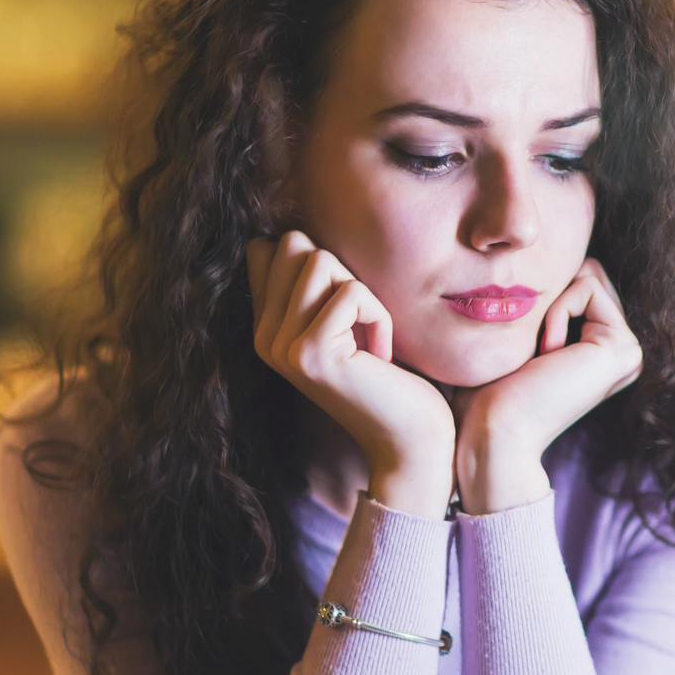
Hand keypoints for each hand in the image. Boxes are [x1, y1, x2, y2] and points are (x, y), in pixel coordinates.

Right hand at [247, 232, 454, 516]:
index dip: (316, 261)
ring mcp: (282, 346)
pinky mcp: (310, 352)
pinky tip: (380, 355)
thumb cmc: (391, 377)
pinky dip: (379, 316)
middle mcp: (264, 337)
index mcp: (266, 328)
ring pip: (319, 260)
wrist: (410, 440)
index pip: (266, 248)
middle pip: (293, 244)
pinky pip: (351, 292)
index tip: (343, 310)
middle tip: (357, 323)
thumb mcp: (344, 322)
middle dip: (340, 271)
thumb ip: (313, 285)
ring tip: (368, 339)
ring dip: (362, 294)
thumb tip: (289, 233)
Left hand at [453, 259, 643, 513]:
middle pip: (587, 272)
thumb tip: (540, 256)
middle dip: (551, 297)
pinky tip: (547, 354)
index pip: (577, 279)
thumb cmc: (487, 391)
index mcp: (599, 348)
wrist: (494, 433)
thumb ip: (540, 301)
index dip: (543, 295)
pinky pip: (587, 287)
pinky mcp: (623, 348)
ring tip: (540, 353)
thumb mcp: (516, 335)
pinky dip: (556, 312)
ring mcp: (627, 350)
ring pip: (588, 275)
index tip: (525, 347)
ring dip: (550, 307)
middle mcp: (620, 350)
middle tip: (533, 349)